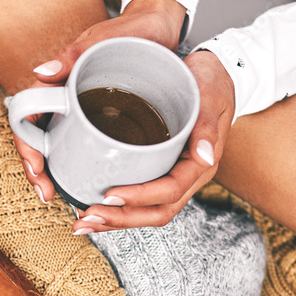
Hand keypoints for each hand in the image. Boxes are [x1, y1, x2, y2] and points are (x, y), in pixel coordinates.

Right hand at [18, 0, 189, 203]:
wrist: (158, 29)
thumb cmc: (130, 30)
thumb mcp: (101, 40)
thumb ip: (71, 55)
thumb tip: (40, 73)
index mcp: (55, 84)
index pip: (25, 121)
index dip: (26, 149)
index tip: (37, 171)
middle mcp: (62, 100)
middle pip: (38, 141)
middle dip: (38, 172)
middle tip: (49, 194)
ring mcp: (80, 111)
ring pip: (57, 147)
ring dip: (56, 174)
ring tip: (65, 196)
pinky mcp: (99, 118)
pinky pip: (83, 145)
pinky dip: (80, 166)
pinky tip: (90, 184)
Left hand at [70, 49, 235, 231]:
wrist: (212, 73)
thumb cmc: (210, 83)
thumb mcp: (211, 95)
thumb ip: (206, 126)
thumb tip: (205, 157)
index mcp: (200, 164)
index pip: (170, 191)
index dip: (140, 197)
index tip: (109, 195)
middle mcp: (188, 177)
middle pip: (156, 211)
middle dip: (121, 219)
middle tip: (88, 218)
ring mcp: (174, 176)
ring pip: (147, 211)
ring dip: (115, 220)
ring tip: (83, 221)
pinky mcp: (160, 170)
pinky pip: (140, 199)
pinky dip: (116, 207)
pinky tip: (92, 206)